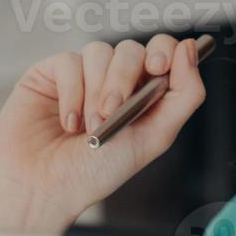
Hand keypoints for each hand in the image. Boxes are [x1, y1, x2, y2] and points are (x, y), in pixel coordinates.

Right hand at [0, 34, 206, 234]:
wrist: (46, 187)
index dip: (164, 51)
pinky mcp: (50, 74)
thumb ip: (184, 95)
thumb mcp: (155, 137)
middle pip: (132, 50)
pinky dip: (71, 93)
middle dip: (125, 78)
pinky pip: (68, 61)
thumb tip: (189, 49)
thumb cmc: (99, 170)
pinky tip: (68, 122)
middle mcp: (114, 81)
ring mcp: (82, 76)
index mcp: (144, 94)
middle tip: (113, 110)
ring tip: (90, 127)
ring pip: (99, 52)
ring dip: (97, 91)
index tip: (159, 67)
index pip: (163, 52)